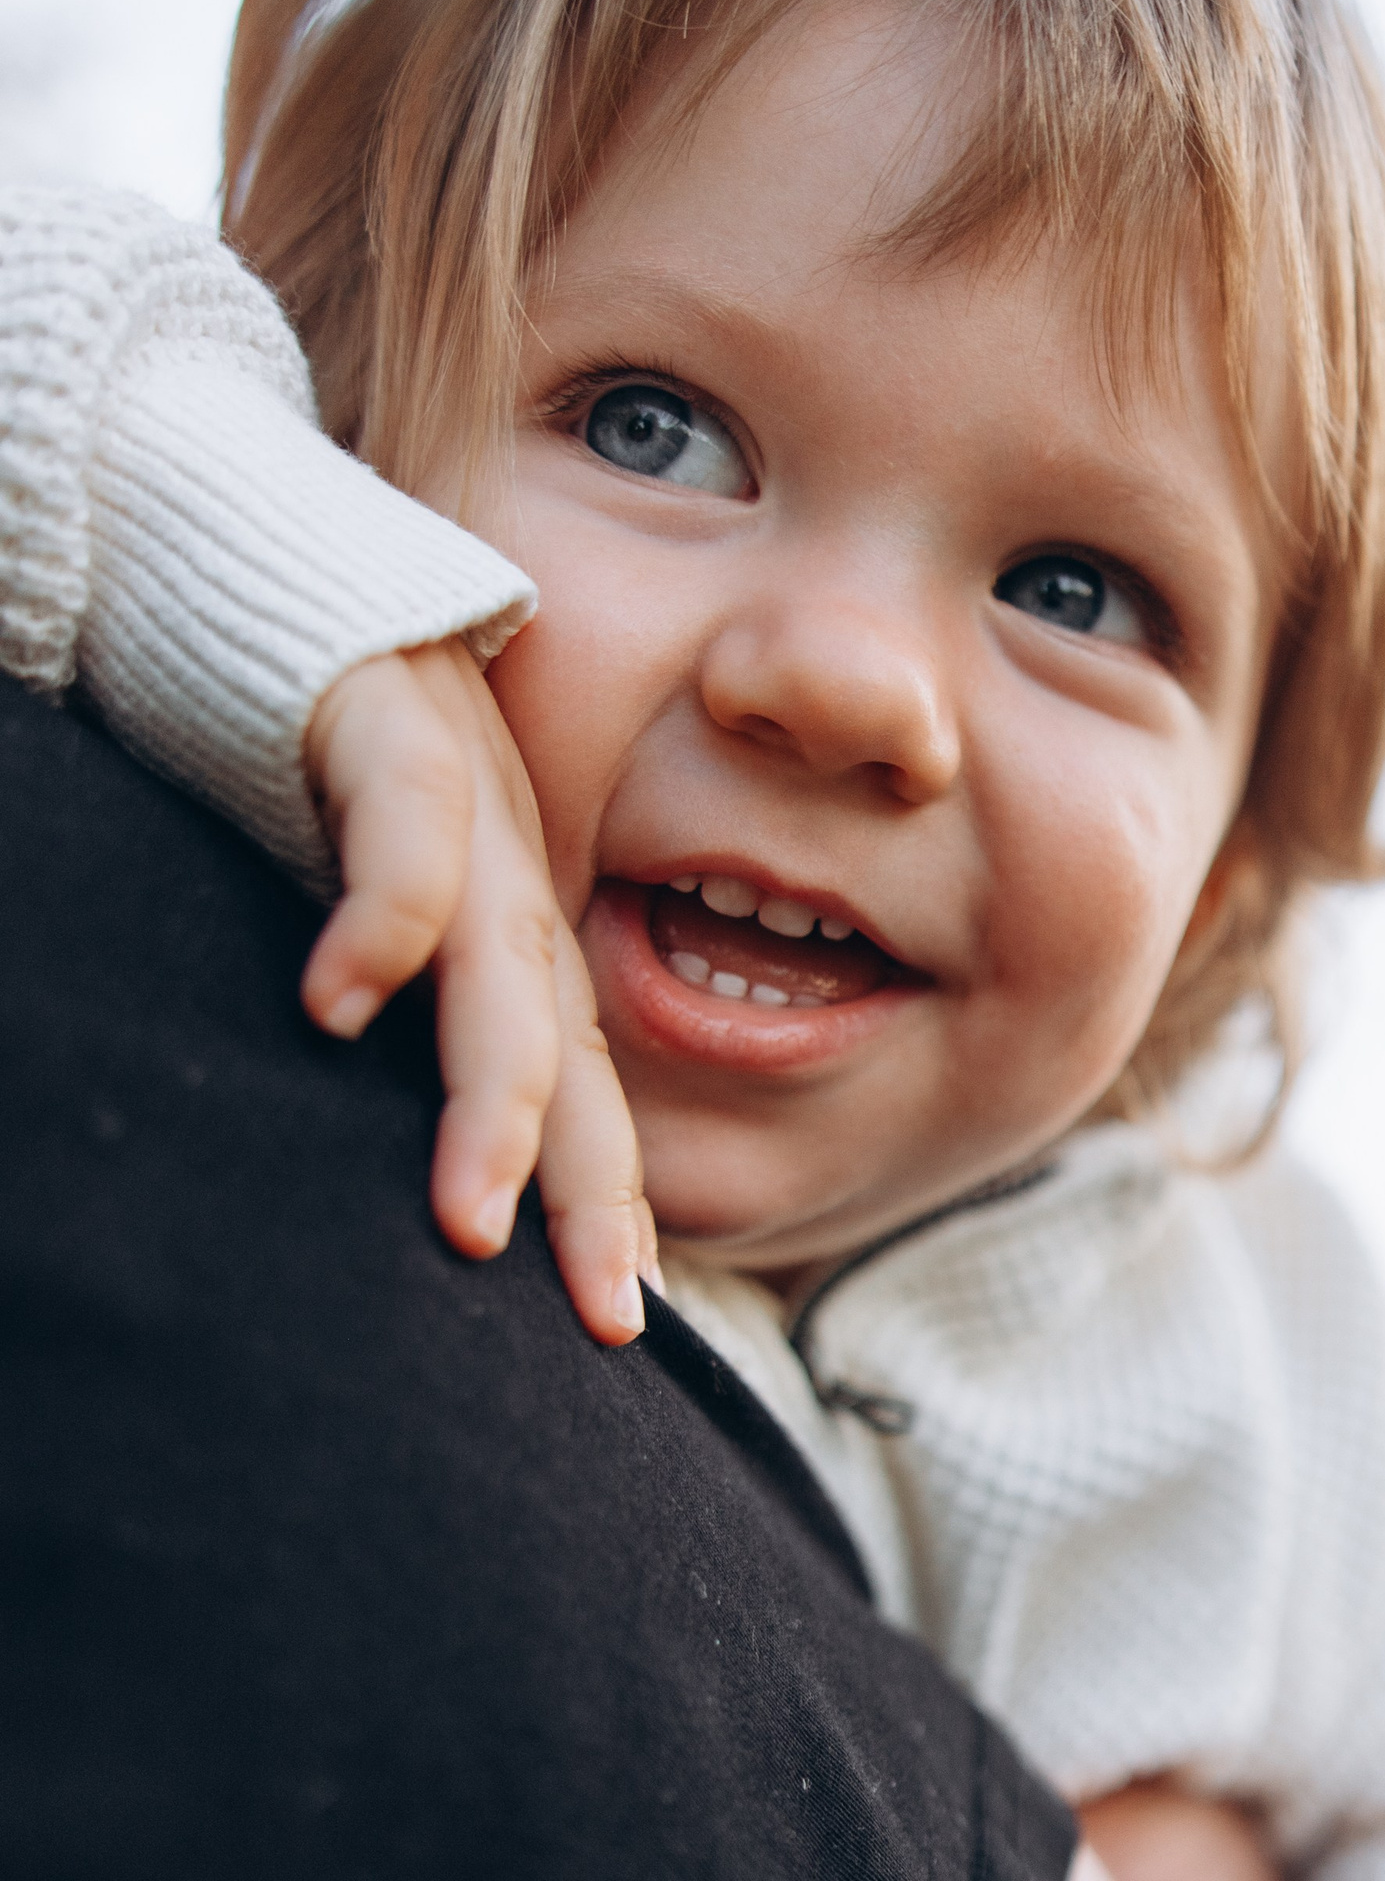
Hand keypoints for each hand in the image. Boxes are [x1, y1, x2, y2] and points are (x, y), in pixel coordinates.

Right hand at [301, 643, 656, 1344]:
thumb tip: (402, 1122)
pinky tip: (337, 1005)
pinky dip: (376, 916)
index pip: (578, 1086)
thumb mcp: (386, 884)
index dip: (604, 1200)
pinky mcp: (385, 723)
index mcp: (517, 921)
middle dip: (590, 1191)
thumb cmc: (331, 738)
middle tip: (604, 1315)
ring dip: (488, 1094)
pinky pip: (396, 830)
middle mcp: (512, 874)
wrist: (267, 557)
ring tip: (474, 1213)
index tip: (621, 1322)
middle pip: (567, 1054)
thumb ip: (411, 993)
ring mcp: (462, 801)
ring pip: (498, 966)